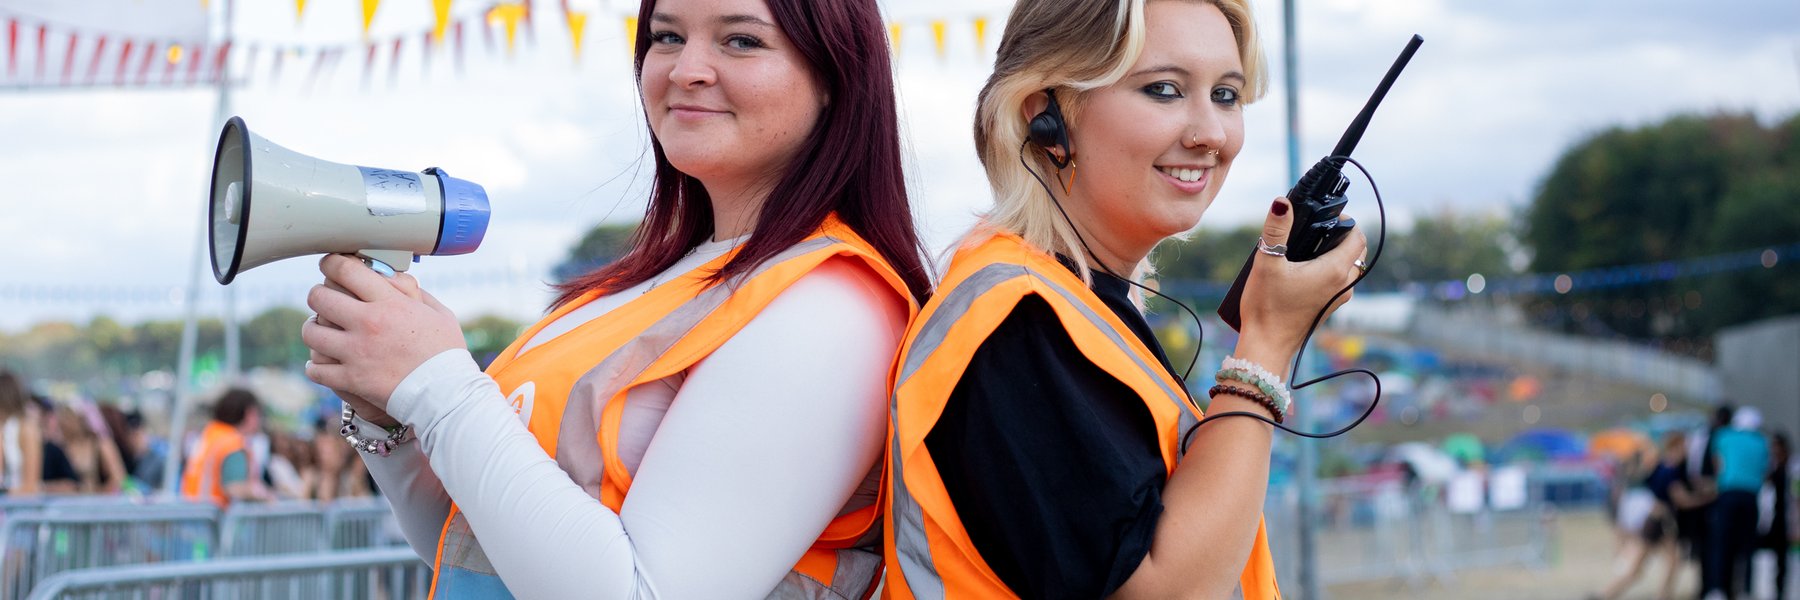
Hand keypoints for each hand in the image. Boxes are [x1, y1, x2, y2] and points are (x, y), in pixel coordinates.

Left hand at [302, 254, 465, 409]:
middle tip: (323, 298)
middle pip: (320, 297)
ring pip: (311, 331)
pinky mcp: (351, 379)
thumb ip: (415, 294)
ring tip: (319, 330)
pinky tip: (323, 364)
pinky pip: (316, 369)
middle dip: (318, 294)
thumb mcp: (439, 314)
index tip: (330, 264)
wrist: (446, 393)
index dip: (332, 262)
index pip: (347, 270)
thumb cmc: (446, 353)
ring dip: (312, 329)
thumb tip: (394, 280)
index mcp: (391, 303)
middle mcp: (369, 323)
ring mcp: (356, 352)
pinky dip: (315, 367)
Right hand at [1236, 197, 1365, 363]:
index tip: (1326, 217)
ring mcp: (1337, 299)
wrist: (1266, 347)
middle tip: (1314, 230)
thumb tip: (1282, 202)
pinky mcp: (1328, 308)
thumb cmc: (1267, 308)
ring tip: (1307, 249)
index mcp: (1334, 271)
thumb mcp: (1267, 263)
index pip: (1358, 237)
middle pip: (1355, 252)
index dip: (1346, 222)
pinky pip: (1339, 282)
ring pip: (1349, 268)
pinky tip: (1303, 270)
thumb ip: (1276, 229)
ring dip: (1335, 254)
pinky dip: (1329, 270)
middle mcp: (1342, 286)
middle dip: (1340, 237)